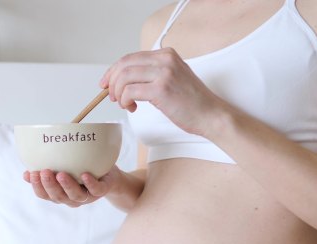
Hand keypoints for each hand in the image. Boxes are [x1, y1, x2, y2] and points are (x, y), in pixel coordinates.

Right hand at [22, 167, 120, 207]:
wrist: (109, 176)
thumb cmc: (82, 169)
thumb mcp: (64, 168)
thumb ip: (47, 171)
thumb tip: (26, 171)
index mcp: (61, 194)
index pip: (45, 195)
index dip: (37, 187)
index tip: (31, 174)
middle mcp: (72, 198)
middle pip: (59, 197)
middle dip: (49, 185)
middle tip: (43, 172)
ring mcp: (88, 196)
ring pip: (75, 196)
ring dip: (66, 186)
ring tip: (60, 174)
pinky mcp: (102, 190)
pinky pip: (96, 190)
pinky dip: (90, 183)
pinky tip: (85, 175)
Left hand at [100, 47, 224, 136]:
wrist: (211, 115)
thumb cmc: (191, 102)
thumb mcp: (172, 78)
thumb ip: (151, 74)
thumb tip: (122, 80)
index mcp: (166, 54)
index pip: (130, 57)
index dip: (113, 71)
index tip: (106, 84)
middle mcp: (165, 59)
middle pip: (124, 65)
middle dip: (112, 82)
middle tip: (112, 97)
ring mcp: (164, 73)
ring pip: (124, 77)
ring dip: (118, 93)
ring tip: (124, 104)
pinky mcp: (161, 89)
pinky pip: (130, 91)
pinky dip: (125, 101)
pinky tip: (132, 108)